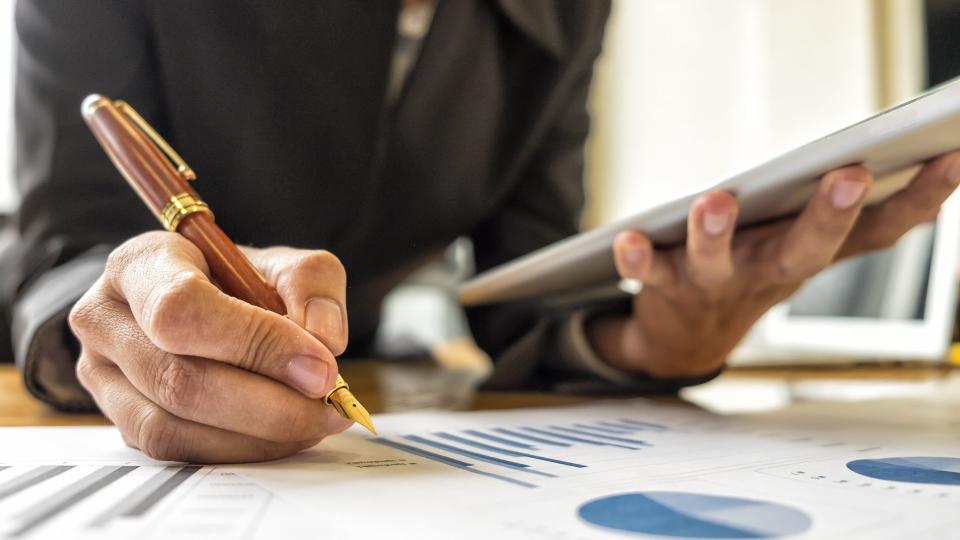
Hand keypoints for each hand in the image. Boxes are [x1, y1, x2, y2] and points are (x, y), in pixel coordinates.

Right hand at [69, 231, 352, 462]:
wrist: (210, 307)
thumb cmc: (241, 282)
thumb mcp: (283, 264)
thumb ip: (311, 284)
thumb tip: (323, 339)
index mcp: (140, 263)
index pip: (181, 309)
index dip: (255, 343)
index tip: (320, 367)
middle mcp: (106, 318)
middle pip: (179, 378)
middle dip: (269, 402)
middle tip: (331, 405)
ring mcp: (103, 376)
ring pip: (175, 425)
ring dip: (258, 435)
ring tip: (314, 421)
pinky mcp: (121, 421)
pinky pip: (177, 451)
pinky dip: (239, 450)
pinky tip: (282, 436)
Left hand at [589, 151, 959, 377]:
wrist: (685, 339)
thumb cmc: (754, 271)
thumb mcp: (804, 248)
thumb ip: (851, 223)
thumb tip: (932, 180)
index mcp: (809, 256)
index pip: (874, 234)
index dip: (916, 201)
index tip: (948, 157)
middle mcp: (768, 271)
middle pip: (804, 251)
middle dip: (827, 216)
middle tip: (850, 175)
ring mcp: (716, 283)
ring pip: (717, 263)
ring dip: (716, 233)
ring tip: (715, 202)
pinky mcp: (665, 285)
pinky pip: (648, 271)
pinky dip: (637, 256)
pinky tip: (628, 237)